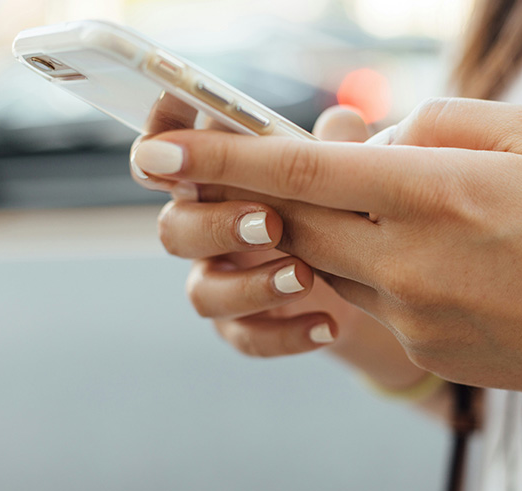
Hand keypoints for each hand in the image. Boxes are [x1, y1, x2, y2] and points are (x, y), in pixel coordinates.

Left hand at [132, 98, 521, 395]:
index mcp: (434, 192)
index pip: (300, 170)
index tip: (158, 151)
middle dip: (260, 196)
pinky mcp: (418, 346)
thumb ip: (434, 124)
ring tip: (386, 211)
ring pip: (325, 262)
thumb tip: (369, 140)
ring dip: (327, 230)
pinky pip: (366, 298)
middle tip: (247, 176)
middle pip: (293, 222)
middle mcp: (408, 259)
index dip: (221, 158)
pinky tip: (428, 259)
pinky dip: (371, 267)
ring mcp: (409, 313)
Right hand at [133, 105, 432, 391]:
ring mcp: (221, 282)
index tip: (172, 146)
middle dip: (216, 225)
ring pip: (203, 292)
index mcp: (217, 180)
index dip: (158, 146)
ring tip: (305, 277)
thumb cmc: (337, 207)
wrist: (364, 280)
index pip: (167, 157)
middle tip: (271, 223)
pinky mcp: (243, 326)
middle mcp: (207, 230)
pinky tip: (328, 325)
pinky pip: (246, 337)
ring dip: (250, 286)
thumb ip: (337, 146)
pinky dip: (286, 334)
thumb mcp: (343, 173)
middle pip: (175, 229)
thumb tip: (343, 122)